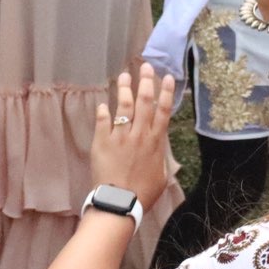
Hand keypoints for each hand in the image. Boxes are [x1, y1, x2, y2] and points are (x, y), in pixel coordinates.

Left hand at [89, 62, 177, 198]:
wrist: (120, 203)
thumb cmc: (143, 194)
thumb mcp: (161, 177)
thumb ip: (161, 160)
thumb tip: (161, 152)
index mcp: (156, 142)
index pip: (163, 110)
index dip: (165, 92)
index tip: (166, 77)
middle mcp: (140, 134)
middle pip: (144, 101)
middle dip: (146, 81)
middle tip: (145, 66)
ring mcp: (120, 136)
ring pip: (124, 106)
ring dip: (125, 88)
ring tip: (124, 75)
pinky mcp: (102, 141)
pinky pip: (103, 121)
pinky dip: (103, 111)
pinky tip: (103, 103)